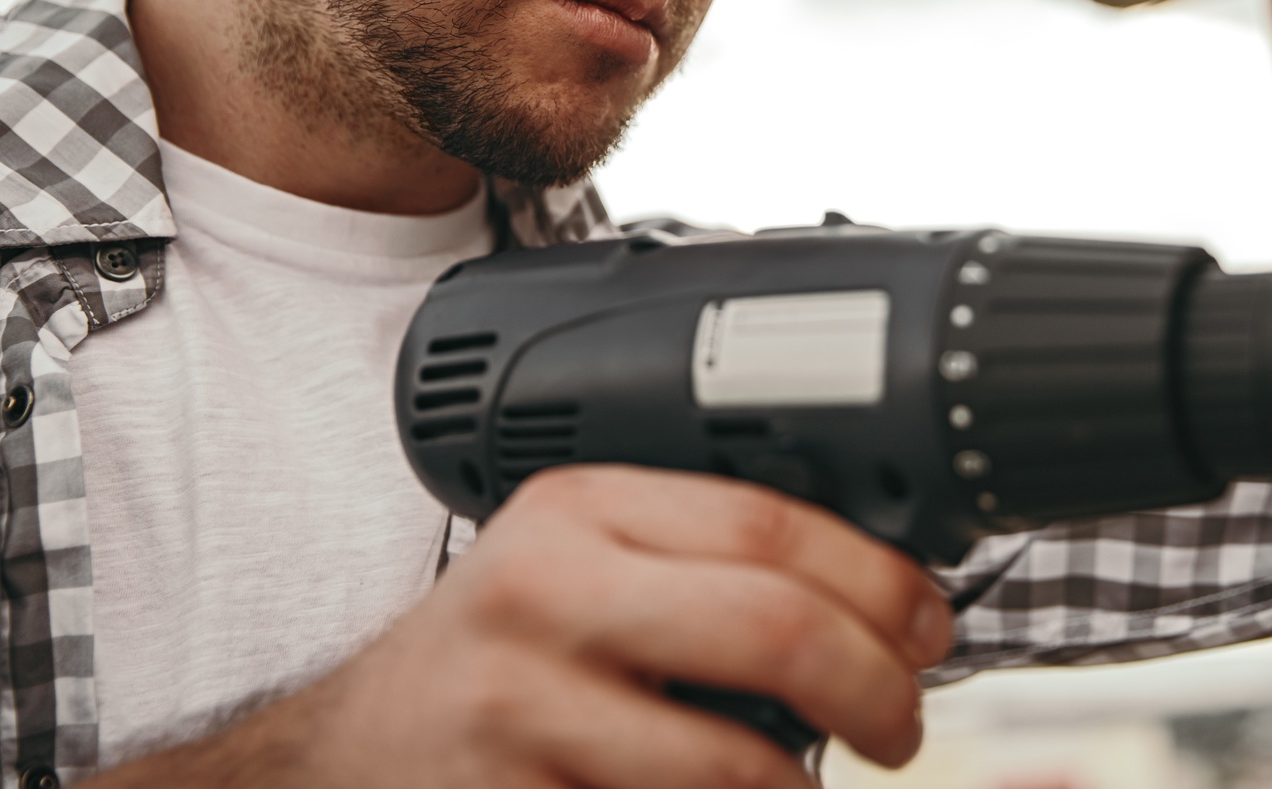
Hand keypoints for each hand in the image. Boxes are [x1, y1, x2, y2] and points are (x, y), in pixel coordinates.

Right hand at [90, 465, 954, 787]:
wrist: (345, 756)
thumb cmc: (494, 658)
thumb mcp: (577, 566)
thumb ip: (695, 558)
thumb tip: (877, 594)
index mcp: (576, 510)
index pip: (769, 523)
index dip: (876, 580)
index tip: (925, 623)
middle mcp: (546, 598)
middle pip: (772, 629)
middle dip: (878, 685)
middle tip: (903, 719)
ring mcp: (525, 715)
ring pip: (738, 761)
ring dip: (807, 785)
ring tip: (816, 777)